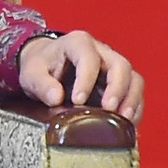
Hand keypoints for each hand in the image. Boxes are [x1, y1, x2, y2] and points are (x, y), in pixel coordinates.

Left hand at [17, 30, 144, 122]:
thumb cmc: (41, 66)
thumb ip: (42, 85)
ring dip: (131, 100)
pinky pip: (134, 93)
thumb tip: (57, 98)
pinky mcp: (119, 82)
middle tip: (108, 109)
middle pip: (120, 65)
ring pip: (133, 78)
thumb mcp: (32, 73)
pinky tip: (126, 124)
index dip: (86, 79)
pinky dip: (134, 109)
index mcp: (78, 43)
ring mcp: (113, 66)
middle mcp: (101, 51)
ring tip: (123, 120)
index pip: (88, 58)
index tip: (77, 101)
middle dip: (117, 89)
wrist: (46, 65)